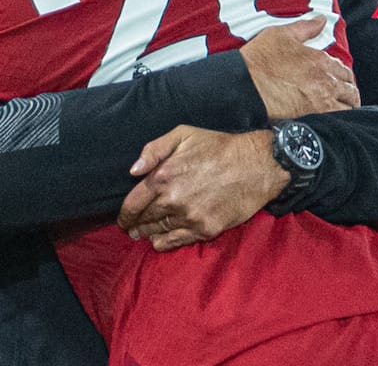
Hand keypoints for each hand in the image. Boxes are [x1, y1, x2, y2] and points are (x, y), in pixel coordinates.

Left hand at [117, 126, 288, 251]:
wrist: (255, 165)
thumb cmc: (218, 147)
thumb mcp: (183, 135)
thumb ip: (153, 150)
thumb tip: (133, 172)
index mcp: (163, 177)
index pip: (133, 204)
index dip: (124, 215)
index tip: (123, 219)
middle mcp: (172, 200)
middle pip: (144, 220)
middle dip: (134, 225)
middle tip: (130, 228)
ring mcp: (189, 217)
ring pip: (158, 232)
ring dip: (147, 234)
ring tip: (142, 234)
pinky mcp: (205, 230)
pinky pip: (176, 242)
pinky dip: (164, 243)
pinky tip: (159, 241)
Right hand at [239, 17, 358, 119]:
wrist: (245, 85)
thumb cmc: (259, 59)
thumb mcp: (281, 35)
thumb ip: (305, 27)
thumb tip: (322, 20)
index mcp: (320, 60)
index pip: (344, 70)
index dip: (344, 76)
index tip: (341, 81)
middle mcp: (326, 80)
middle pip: (350, 90)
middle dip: (350, 93)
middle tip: (345, 98)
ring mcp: (322, 100)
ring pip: (348, 107)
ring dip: (347, 107)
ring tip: (342, 111)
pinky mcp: (314, 116)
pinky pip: (338, 120)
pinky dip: (340, 121)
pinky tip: (334, 122)